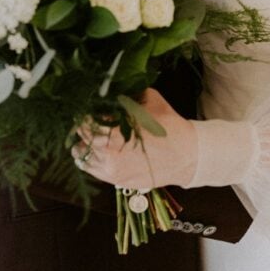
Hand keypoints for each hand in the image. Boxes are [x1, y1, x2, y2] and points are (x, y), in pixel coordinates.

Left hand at [72, 89, 197, 189]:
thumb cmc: (169, 126)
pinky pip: (93, 171)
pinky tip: (97, 150)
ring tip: (90, 136)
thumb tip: (109, 89)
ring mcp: (113, 172)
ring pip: (83, 159)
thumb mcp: (148, 100)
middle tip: (87, 120)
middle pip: (81, 141)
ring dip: (84, 146)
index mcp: (115, 133)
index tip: (84, 109)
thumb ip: (126, 95)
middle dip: (83, 129)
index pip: (85, 124)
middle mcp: (109, 155)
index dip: (83, 114)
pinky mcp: (118, 182)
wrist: (188, 155)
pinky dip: (91, 160)